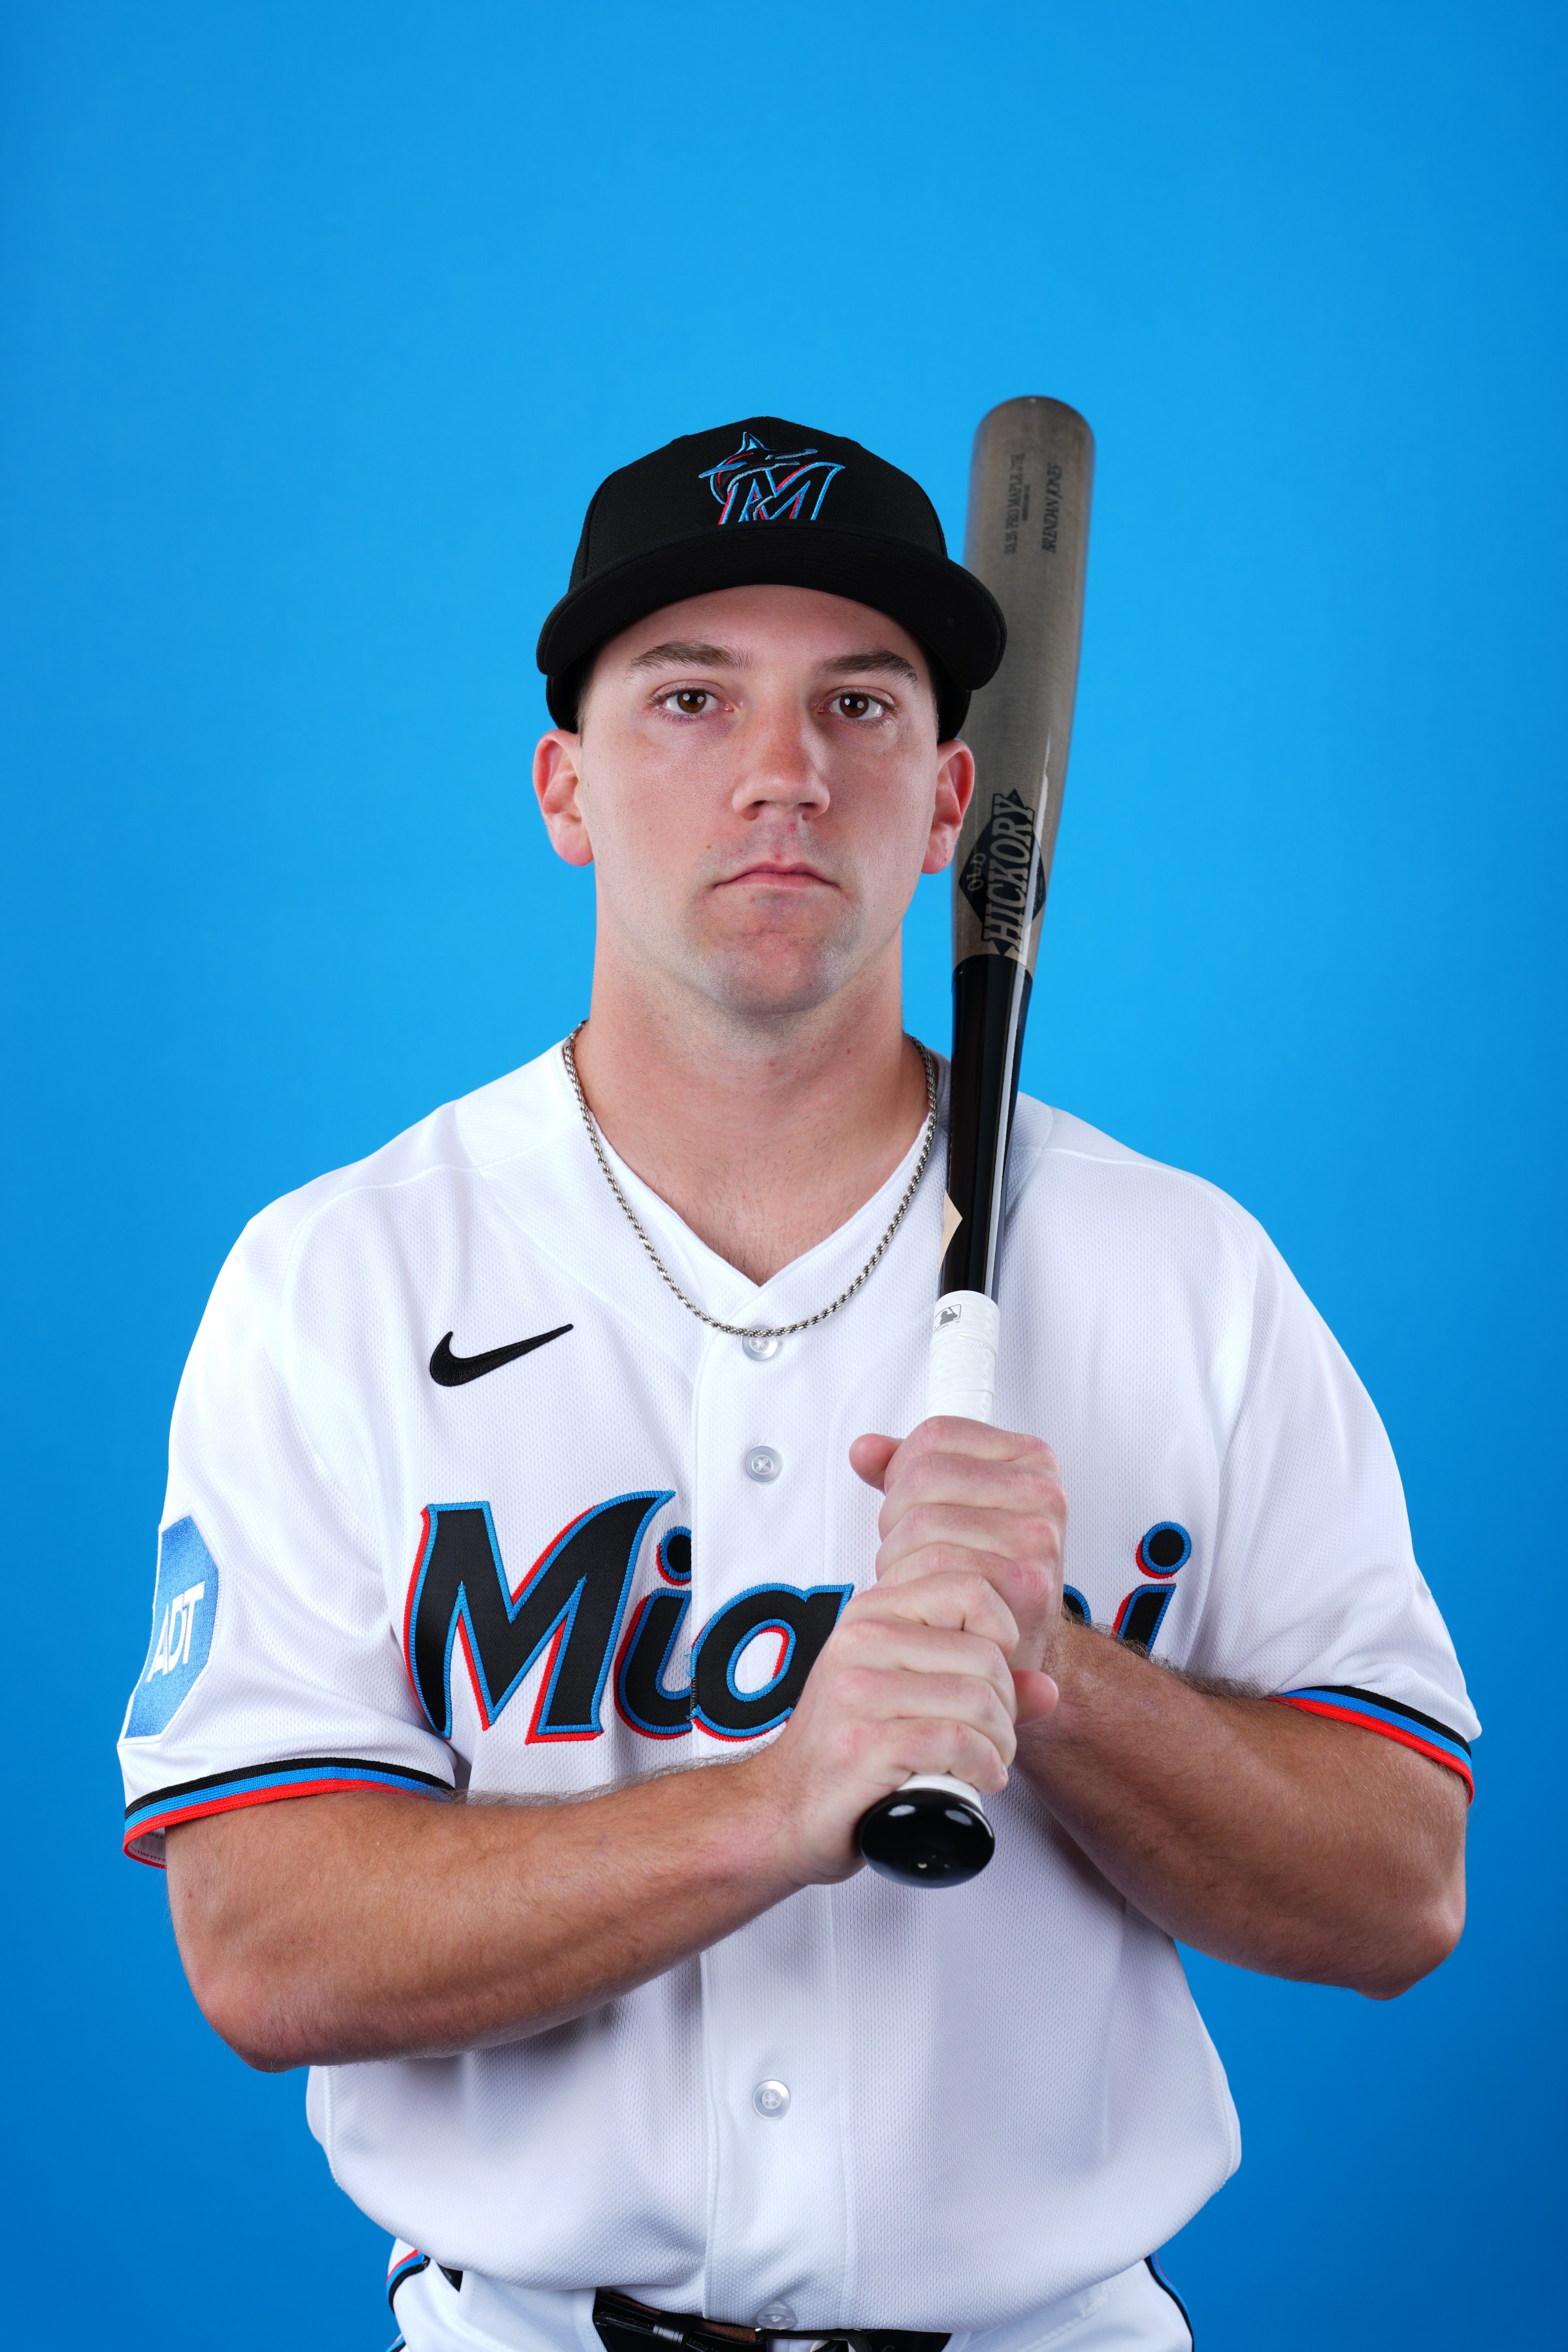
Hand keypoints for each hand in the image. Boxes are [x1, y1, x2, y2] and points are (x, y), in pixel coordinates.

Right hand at [747, 1418, 1064, 1886]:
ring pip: (976, 1700)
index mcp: (871, 1615)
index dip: (1002, 1633)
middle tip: (993, 1739)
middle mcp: (861, 1641)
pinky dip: (982, 1767)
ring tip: (987, 1762)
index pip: (967, 1586)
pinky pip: (956, 1742)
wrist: (782, 1811)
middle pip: (985, 1656)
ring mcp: (858, 1692)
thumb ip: (978, 1685)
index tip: (993, 1677)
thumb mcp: (910, 1698)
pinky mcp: (863, 1744)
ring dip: (1000, 1744)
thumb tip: (1049, 1688)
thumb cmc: (847, 1752)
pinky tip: (977, 1780)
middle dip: (1006, 1708)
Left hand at [851, 1416, 1066, 1689]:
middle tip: (907, 1552)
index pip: (936, 1435)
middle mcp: (1043, 1493)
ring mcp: (1037, 1538)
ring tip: (915, 1578)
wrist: (1016, 1649)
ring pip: (922, 1522)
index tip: (909, 1503)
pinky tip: (923, 1600)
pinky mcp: (1025, 1583)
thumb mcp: (952, 1507)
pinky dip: (911, 1586)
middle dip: (895, 1517)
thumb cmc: (984, 1575)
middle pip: (924, 1476)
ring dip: (898, 1557)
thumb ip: (906, 1470)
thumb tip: (864, 1449)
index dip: (902, 1469)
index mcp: (1030, 1460)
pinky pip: (936, 1568)